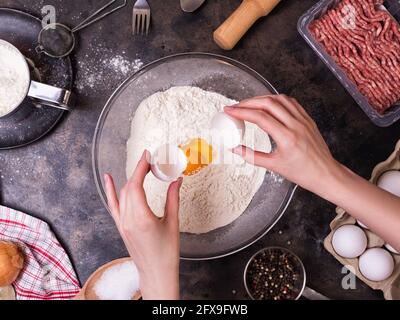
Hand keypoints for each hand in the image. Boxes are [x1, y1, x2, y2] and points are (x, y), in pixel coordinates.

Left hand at [104, 150, 181, 299]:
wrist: (156, 273)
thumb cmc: (166, 253)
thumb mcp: (173, 223)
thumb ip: (173, 199)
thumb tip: (176, 181)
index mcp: (142, 219)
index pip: (136, 185)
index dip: (141, 167)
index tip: (147, 155)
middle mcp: (128, 220)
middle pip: (129, 187)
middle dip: (139, 171)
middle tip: (152, 162)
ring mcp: (122, 224)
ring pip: (123, 194)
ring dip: (132, 179)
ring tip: (142, 168)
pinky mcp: (121, 227)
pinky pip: (113, 205)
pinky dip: (110, 191)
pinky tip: (108, 179)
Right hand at [224, 95, 342, 195]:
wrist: (326, 174)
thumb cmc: (302, 173)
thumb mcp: (274, 166)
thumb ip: (251, 156)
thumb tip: (234, 149)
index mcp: (286, 138)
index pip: (260, 117)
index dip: (241, 112)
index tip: (230, 111)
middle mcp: (296, 125)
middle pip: (268, 103)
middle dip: (248, 102)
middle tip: (236, 106)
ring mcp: (303, 120)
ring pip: (280, 99)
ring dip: (262, 98)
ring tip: (250, 104)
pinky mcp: (308, 119)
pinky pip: (291, 102)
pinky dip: (276, 100)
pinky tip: (268, 104)